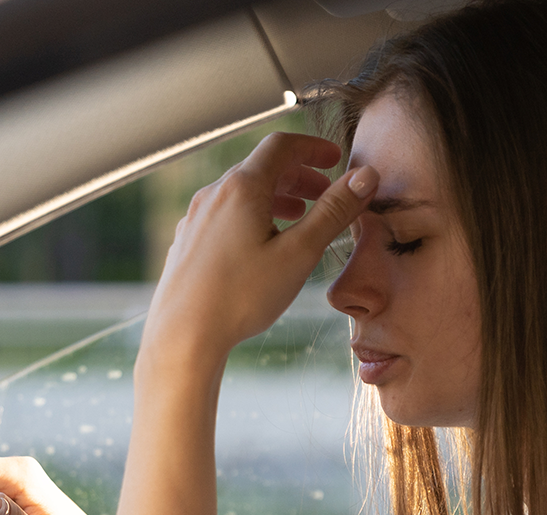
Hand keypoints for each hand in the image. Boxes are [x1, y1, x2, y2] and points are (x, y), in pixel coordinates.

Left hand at [144, 132, 376, 361]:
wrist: (182, 336)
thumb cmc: (240, 297)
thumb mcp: (299, 253)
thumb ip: (333, 212)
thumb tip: (364, 177)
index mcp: (243, 188)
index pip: (281, 146)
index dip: (313, 147)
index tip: (334, 158)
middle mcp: (214, 195)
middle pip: (260, 167)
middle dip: (297, 175)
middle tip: (324, 191)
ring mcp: (196, 218)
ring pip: (241, 192)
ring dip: (275, 196)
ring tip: (297, 216)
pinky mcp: (187, 242)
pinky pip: (224, 215)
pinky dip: (251, 215)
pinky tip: (261, 244)